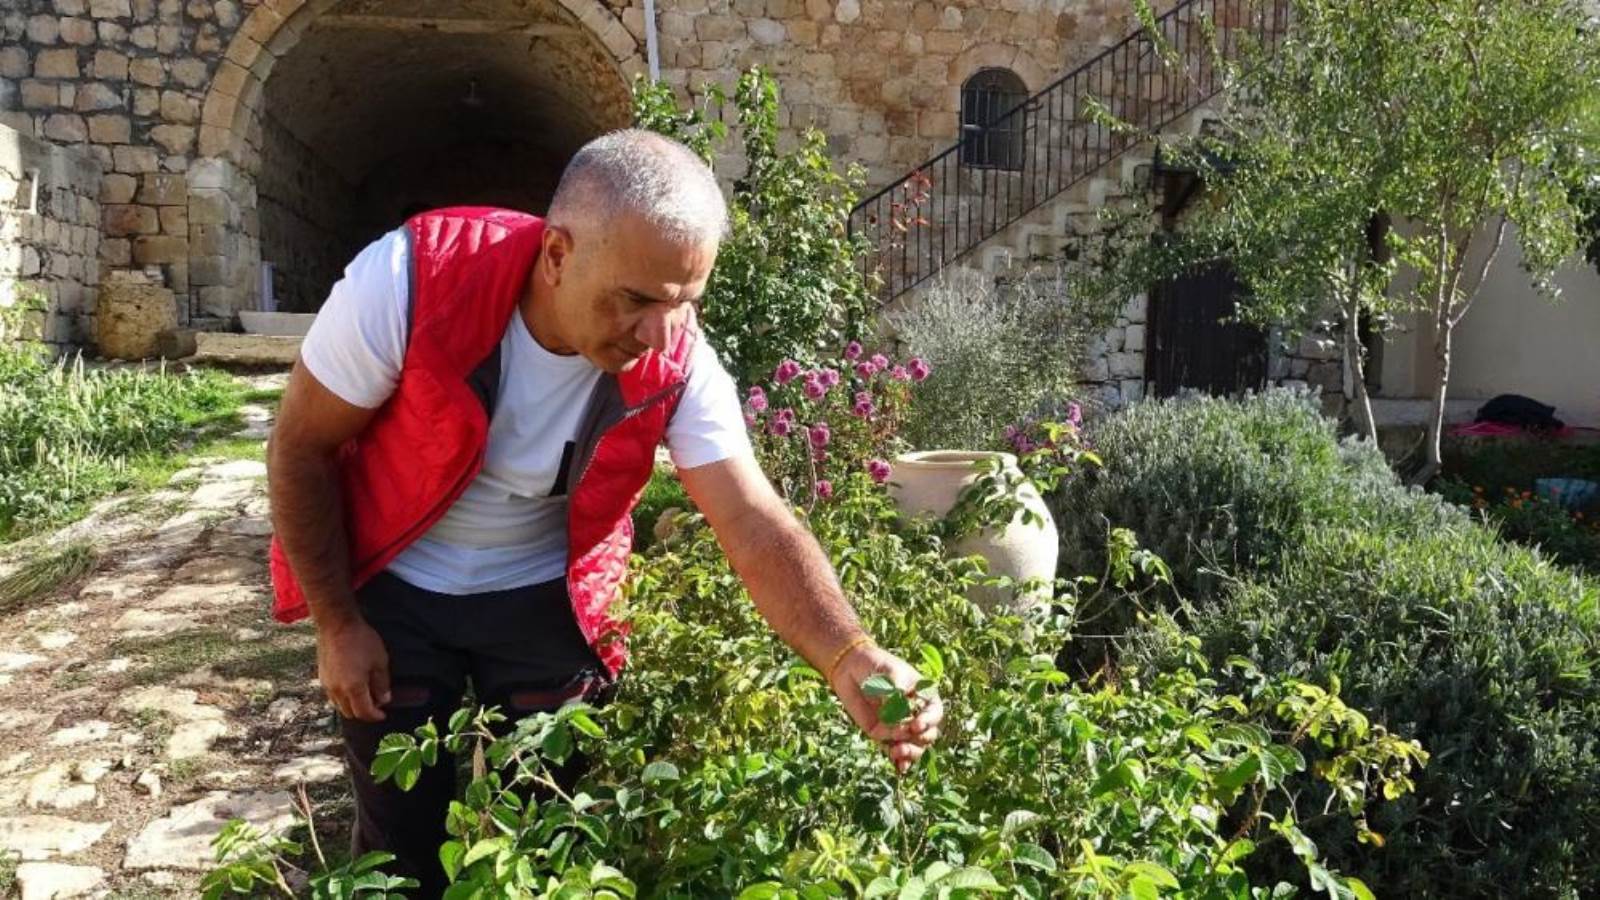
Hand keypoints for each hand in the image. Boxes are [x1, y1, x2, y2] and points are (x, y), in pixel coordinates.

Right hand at [316, 616, 390, 722]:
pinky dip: (343, 697)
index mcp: (353, 688)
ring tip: (364, 694)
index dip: (375, 716)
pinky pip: (333, 695)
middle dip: (364, 712)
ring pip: (340, 706)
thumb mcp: (379, 661)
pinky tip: (352, 685)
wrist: (336, 624)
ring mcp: (327, 684)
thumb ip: (382, 684)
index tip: (383, 714)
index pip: (364, 712)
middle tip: (375, 703)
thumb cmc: (360, 640)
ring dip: (352, 705)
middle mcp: (337, 690)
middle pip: (350, 713)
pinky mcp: (322, 677)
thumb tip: (384, 699)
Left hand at [829, 642, 943, 773]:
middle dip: (919, 739)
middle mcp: (915, 713)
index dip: (929, 721)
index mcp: (923, 696)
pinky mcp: (884, 734)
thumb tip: (898, 715)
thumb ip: (896, 693)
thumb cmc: (876, 664)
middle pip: (928, 734)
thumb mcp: (890, 673)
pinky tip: (900, 766)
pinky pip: (896, 751)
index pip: (934, 712)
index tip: (916, 725)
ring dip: (910, 752)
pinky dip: (900, 761)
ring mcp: (900, 725)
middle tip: (905, 736)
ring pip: (915, 746)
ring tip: (897, 752)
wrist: (851, 668)